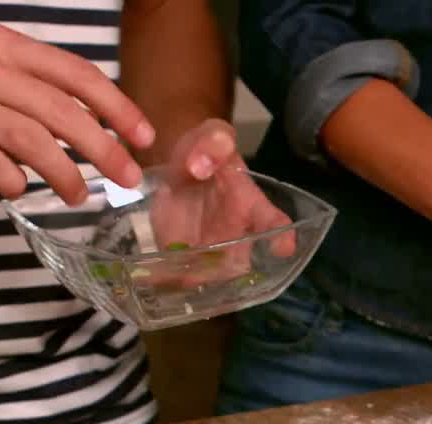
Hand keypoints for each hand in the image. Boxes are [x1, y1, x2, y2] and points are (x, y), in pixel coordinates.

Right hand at [0, 25, 153, 202]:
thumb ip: (30, 89)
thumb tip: (92, 131)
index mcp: (1, 45)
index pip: (75, 73)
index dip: (117, 106)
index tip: (144, 136)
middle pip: (61, 112)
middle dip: (105, 148)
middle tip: (128, 178)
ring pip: (30, 141)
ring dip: (65, 173)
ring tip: (80, 195)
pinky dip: (12, 181)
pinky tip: (17, 189)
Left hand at [144, 119, 294, 287]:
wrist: (177, 170)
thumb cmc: (205, 153)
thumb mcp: (212, 136)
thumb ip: (213, 142)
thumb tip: (200, 166)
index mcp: (251, 206)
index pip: (275, 223)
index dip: (282, 236)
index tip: (281, 247)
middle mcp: (237, 236)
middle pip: (237, 263)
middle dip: (220, 270)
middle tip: (201, 266)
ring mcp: (209, 251)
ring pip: (204, 275)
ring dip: (189, 276)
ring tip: (171, 273)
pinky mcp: (181, 257)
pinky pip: (175, 275)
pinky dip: (162, 278)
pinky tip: (149, 276)